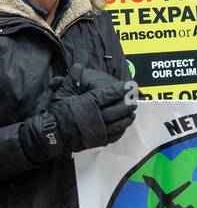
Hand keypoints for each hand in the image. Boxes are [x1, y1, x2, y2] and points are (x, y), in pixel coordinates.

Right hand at [19, 66, 135, 163]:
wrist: (53, 134)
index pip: (110, 94)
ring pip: (119, 123)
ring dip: (127, 117)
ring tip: (132, 112)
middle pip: (118, 109)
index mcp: (89, 102)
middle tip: (134, 99)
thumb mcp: (63, 92)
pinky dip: (121, 129)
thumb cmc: (59, 112)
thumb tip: (77, 66)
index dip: (121, 90)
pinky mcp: (98, 140)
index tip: (128, 86)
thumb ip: (73, 79)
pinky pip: (114, 134)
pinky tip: (124, 124)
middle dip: (128, 103)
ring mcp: (99, 130)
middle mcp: (96, 116)